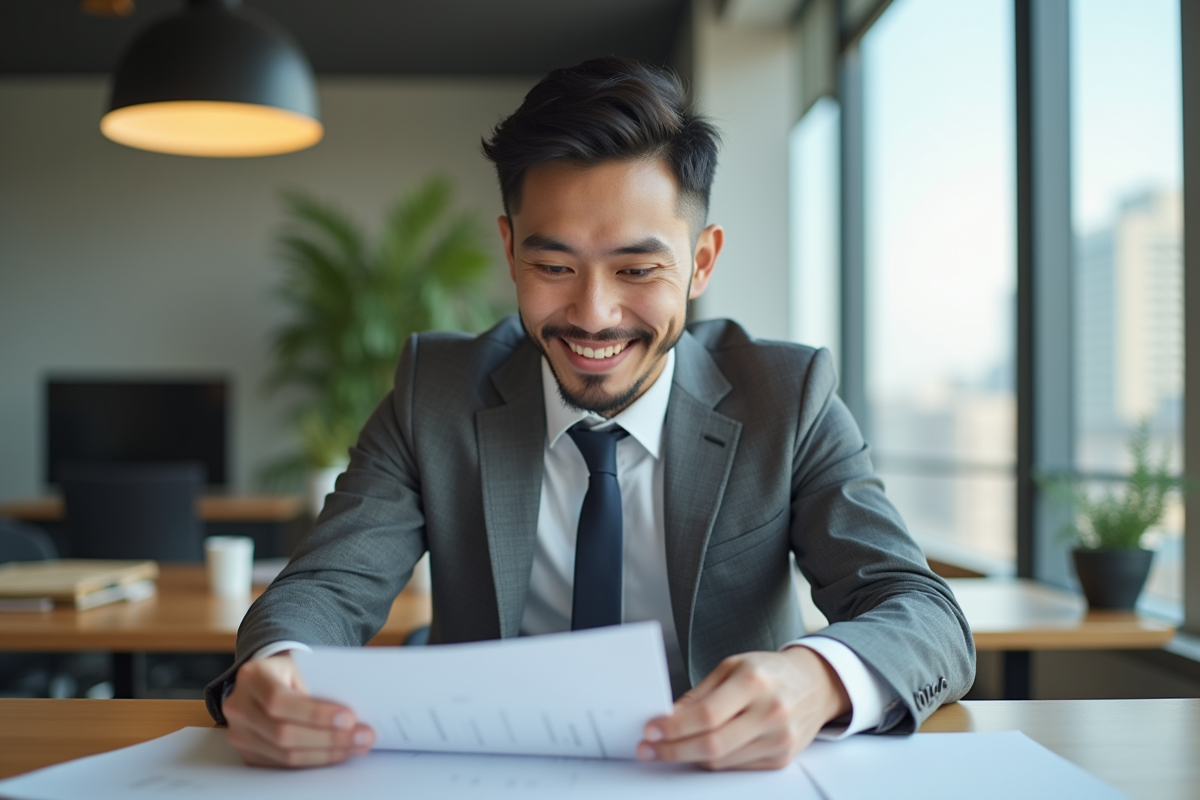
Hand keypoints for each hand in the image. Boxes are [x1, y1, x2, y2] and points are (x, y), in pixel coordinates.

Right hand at [223, 652, 375, 767]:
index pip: (279, 700)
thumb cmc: (293, 671)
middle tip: (363, 737)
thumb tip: (355, 717)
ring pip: (284, 754)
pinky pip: (283, 765)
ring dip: (326, 754)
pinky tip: (337, 753)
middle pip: (282, 733)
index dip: (315, 714)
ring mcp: (239, 732)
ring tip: (356, 746)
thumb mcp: (305, 666)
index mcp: (252, 676)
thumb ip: (322, 685)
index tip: (350, 718)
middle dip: (328, 738)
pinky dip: (314, 761)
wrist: (271, 679)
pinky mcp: (247, 752)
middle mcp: (238, 705)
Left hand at [638, 648, 850, 769]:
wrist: (815, 684)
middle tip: (649, 749)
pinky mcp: (782, 758)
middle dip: (673, 750)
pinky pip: (737, 767)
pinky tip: (697, 752)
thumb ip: (699, 694)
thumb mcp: (732, 667)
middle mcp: (770, 712)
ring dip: (688, 758)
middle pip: (712, 744)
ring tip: (667, 750)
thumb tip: (668, 717)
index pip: (707, 714)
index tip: (651, 730)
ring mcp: (779, 739)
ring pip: (722, 761)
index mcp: (754, 682)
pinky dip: (713, 762)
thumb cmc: (770, 671)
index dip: (674, 727)